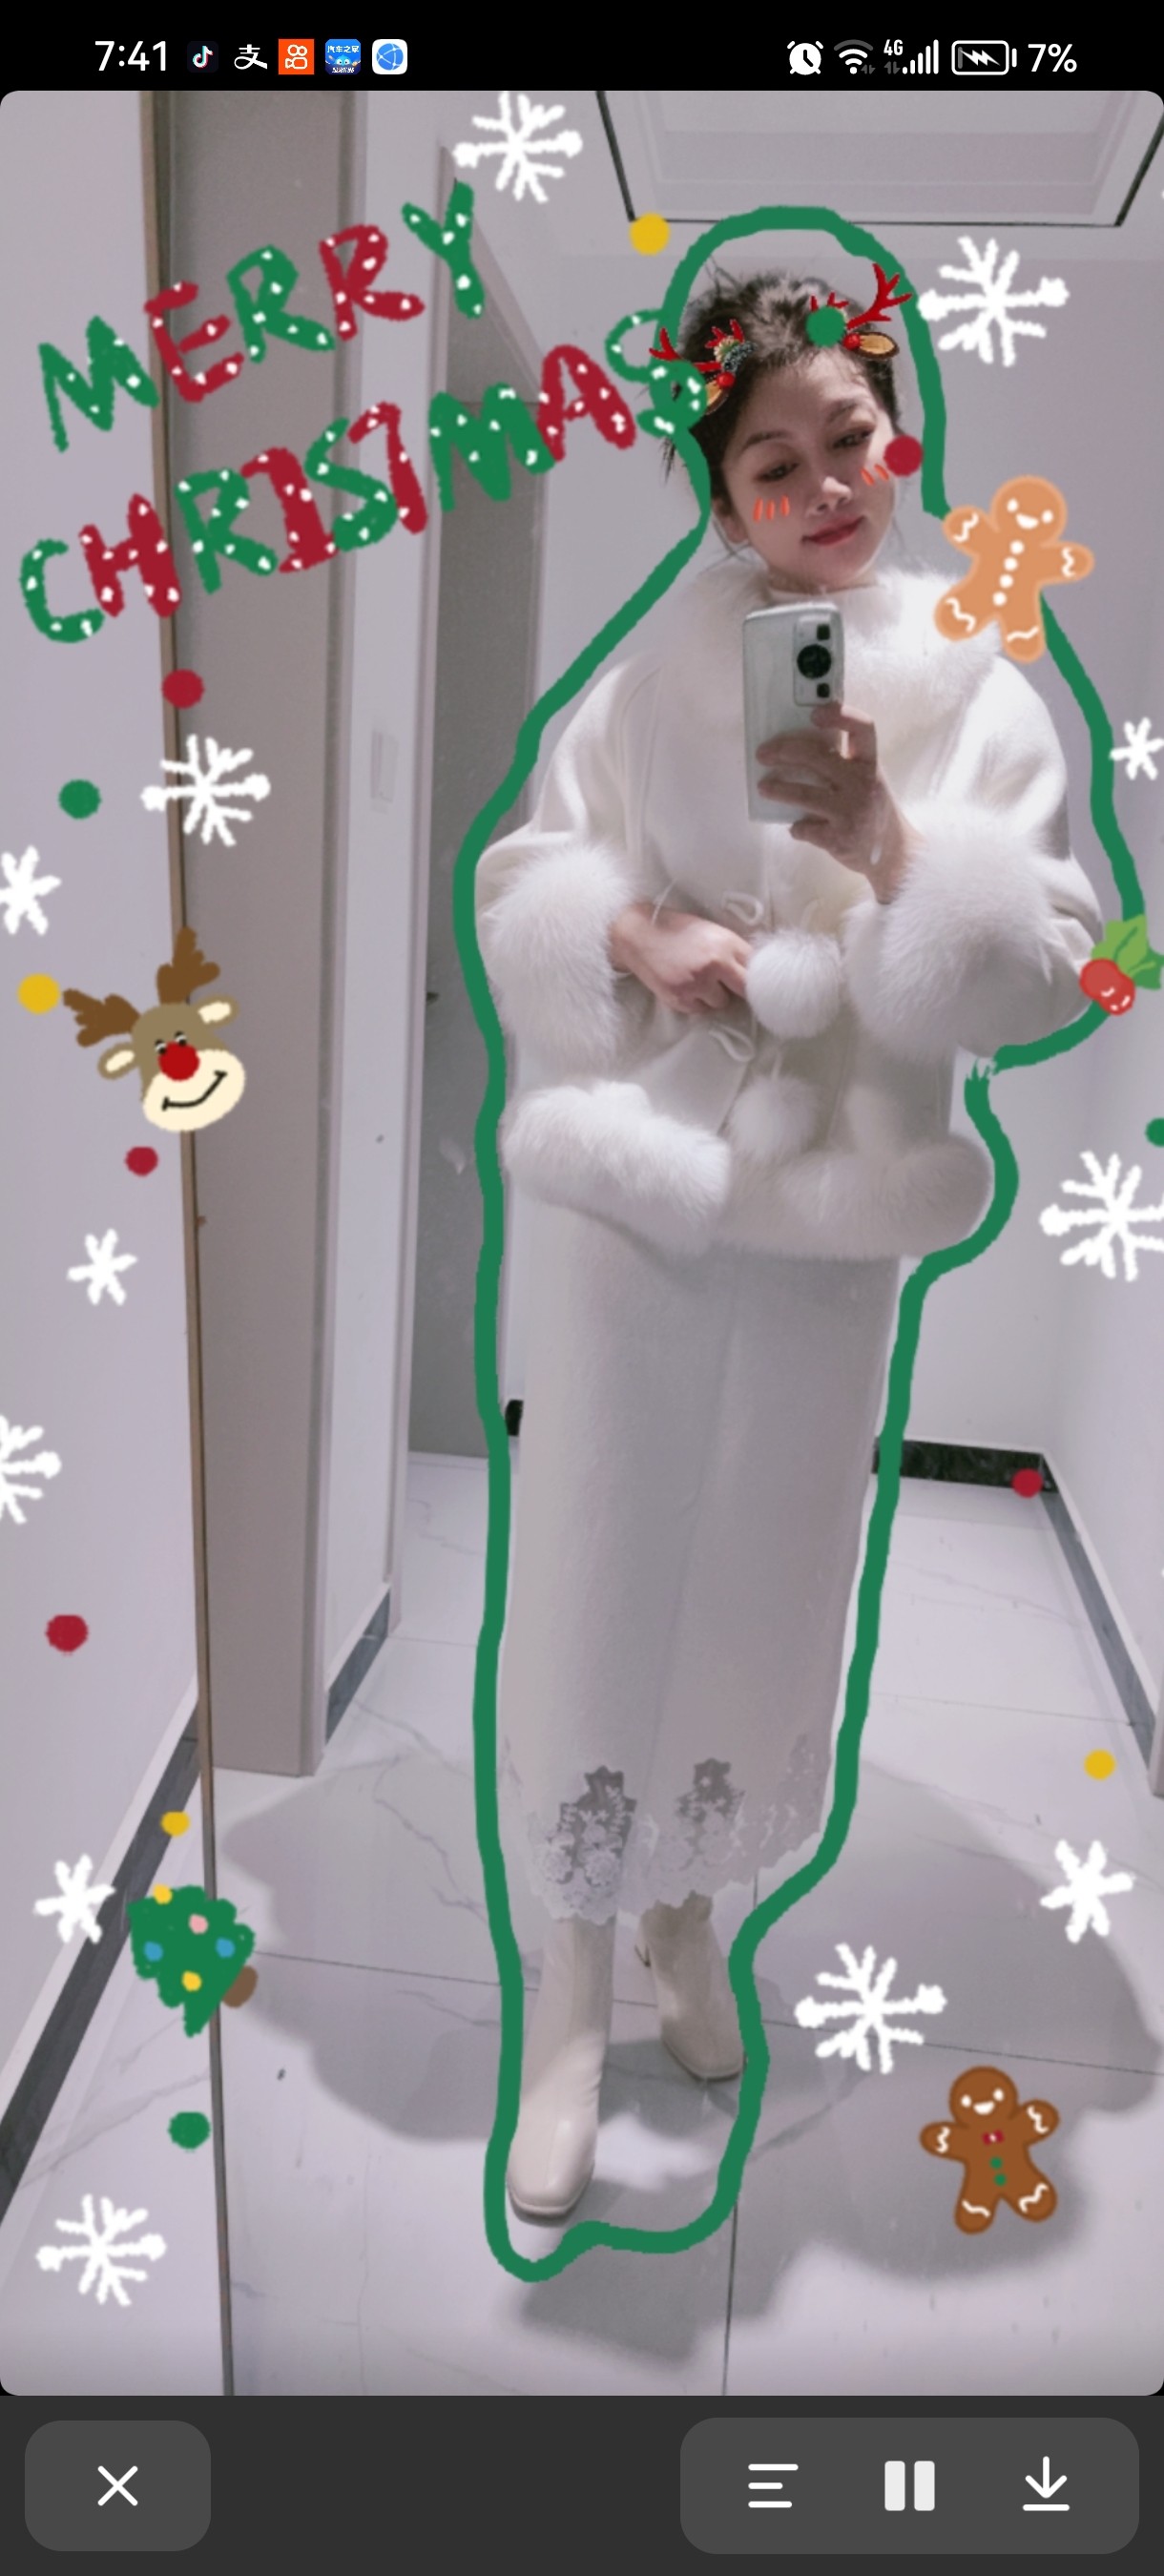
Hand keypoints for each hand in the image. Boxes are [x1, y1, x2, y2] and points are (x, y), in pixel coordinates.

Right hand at [608, 901, 753, 1013]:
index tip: (754, 981)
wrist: (638, 934)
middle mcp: (715, 964)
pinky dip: (695, 1001)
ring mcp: (697, 984)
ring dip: (714, 995)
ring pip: (721, 1003)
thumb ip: (733, 950)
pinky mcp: (680, 998)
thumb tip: (755, 973)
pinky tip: (684, 985)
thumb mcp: (711, 931)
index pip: (757, 969)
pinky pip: (700, 1009)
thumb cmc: (677, 930)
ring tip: (698, 980)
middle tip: (730, 985)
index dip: (756, 976)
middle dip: (739, 989)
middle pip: (745, 991)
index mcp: (726, 943)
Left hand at [756, 704, 914, 901]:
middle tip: (765, 754)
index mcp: (870, 765)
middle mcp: (863, 785)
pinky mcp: (839, 838)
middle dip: (785, 752)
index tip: (814, 714)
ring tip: (763, 787)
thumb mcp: (868, 780)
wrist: (892, 853)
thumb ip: (845, 762)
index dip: (840, 715)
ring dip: (778, 789)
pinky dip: (797, 827)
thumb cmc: (873, 810)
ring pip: (804, 794)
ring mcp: (851, 812)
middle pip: (818, 757)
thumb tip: (799, 746)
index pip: (863, 728)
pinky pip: (805, 828)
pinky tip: (796, 826)